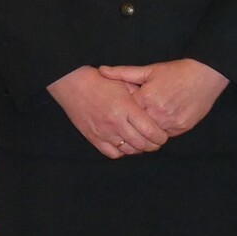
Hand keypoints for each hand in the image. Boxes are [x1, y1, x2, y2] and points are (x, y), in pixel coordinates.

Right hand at [48, 66, 170, 158]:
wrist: (73, 85)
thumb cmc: (101, 82)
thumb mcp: (124, 83)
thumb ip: (140, 96)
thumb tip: (153, 109)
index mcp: (126, 108)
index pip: (149, 130)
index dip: (160, 136)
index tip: (163, 136)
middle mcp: (116, 123)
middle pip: (141, 143)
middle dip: (153, 146)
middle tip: (157, 142)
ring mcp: (104, 133)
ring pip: (128, 151)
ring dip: (139, 150)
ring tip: (144, 144)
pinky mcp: (94, 138)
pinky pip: (112, 153)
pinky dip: (122, 152)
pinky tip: (126, 145)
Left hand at [98, 59, 228, 136]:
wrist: (206, 74)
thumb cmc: (176, 71)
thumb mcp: (150, 70)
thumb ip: (124, 73)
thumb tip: (101, 70)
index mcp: (147, 97)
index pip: (126, 114)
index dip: (121, 115)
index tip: (117, 114)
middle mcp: (158, 112)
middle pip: (136, 129)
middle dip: (131, 128)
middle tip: (127, 128)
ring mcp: (171, 122)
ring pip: (151, 136)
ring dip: (146, 134)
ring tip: (142, 129)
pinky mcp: (182, 128)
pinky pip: (165, 135)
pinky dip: (160, 133)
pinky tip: (157, 127)